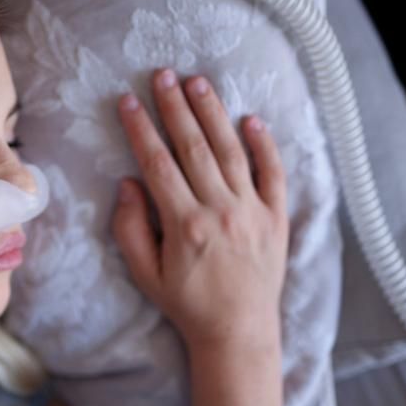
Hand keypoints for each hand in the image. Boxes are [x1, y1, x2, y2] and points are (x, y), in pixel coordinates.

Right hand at [111, 69, 288, 353]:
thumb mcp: (145, 273)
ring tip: (199, 83)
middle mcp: (220, 210)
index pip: (158, 164)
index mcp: (185, 224)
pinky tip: (251, 118)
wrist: (238, 331)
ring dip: (214, 114)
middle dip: (176, 107)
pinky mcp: (276, 217)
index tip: (129, 101)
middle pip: (194, 147)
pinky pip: (273, 173)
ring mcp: (252, 211)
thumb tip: (129, 183)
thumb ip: (131, 228)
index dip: (141, 130)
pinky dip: (264, 144)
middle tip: (163, 75)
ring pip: (231, 151)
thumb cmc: (186, 303)